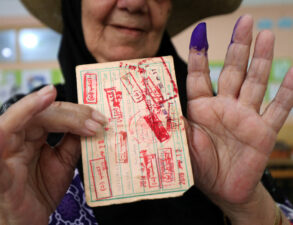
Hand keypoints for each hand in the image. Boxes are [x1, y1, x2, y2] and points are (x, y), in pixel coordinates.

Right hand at [0, 85, 106, 224]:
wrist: (32, 219)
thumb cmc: (44, 188)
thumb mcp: (65, 161)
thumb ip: (73, 141)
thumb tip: (89, 121)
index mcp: (32, 134)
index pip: (52, 114)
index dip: (76, 113)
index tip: (100, 119)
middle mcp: (17, 140)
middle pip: (37, 115)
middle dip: (67, 113)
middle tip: (94, 120)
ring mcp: (5, 156)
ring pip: (10, 124)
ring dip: (31, 109)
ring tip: (48, 96)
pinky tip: (3, 131)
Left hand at [186, 15, 292, 222]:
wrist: (222, 189)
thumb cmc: (199, 166)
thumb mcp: (180, 142)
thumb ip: (171, 122)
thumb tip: (150, 105)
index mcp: (201, 107)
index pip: (200, 75)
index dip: (200, 54)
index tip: (200, 32)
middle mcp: (224, 106)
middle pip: (232, 70)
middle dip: (238, 46)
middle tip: (245, 20)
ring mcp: (246, 116)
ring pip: (255, 82)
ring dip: (261, 59)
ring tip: (266, 34)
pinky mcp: (263, 132)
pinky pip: (278, 109)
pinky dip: (287, 92)